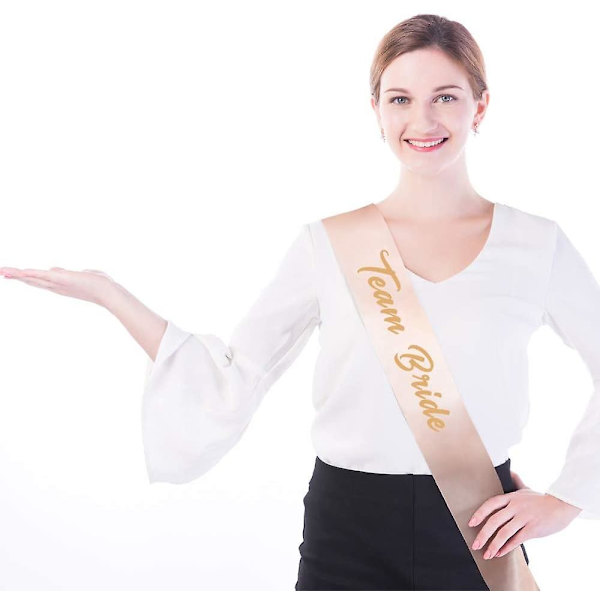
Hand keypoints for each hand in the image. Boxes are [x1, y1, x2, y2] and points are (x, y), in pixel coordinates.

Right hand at [0, 266, 117, 305]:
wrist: (109, 292)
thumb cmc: (100, 284)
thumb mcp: (80, 275)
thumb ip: (66, 273)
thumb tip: (53, 269)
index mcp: (61, 285)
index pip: (40, 281)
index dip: (27, 278)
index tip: (13, 275)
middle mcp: (57, 287)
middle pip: (33, 281)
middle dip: (17, 277)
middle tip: (2, 272)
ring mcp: (59, 284)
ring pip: (34, 279)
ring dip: (18, 275)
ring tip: (3, 271)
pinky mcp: (62, 279)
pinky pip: (43, 276)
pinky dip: (31, 274)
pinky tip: (19, 272)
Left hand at [468, 471, 582, 559]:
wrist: (562, 506)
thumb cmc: (542, 499)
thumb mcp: (526, 489)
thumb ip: (516, 482)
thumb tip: (510, 471)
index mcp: (511, 497)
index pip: (490, 504)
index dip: (479, 514)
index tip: (471, 524)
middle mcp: (515, 507)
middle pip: (494, 521)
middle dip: (483, 534)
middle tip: (475, 545)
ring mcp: (524, 518)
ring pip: (504, 533)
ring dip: (494, 545)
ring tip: (486, 554)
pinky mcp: (533, 529)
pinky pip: (517, 540)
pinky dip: (507, 548)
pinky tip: (500, 553)